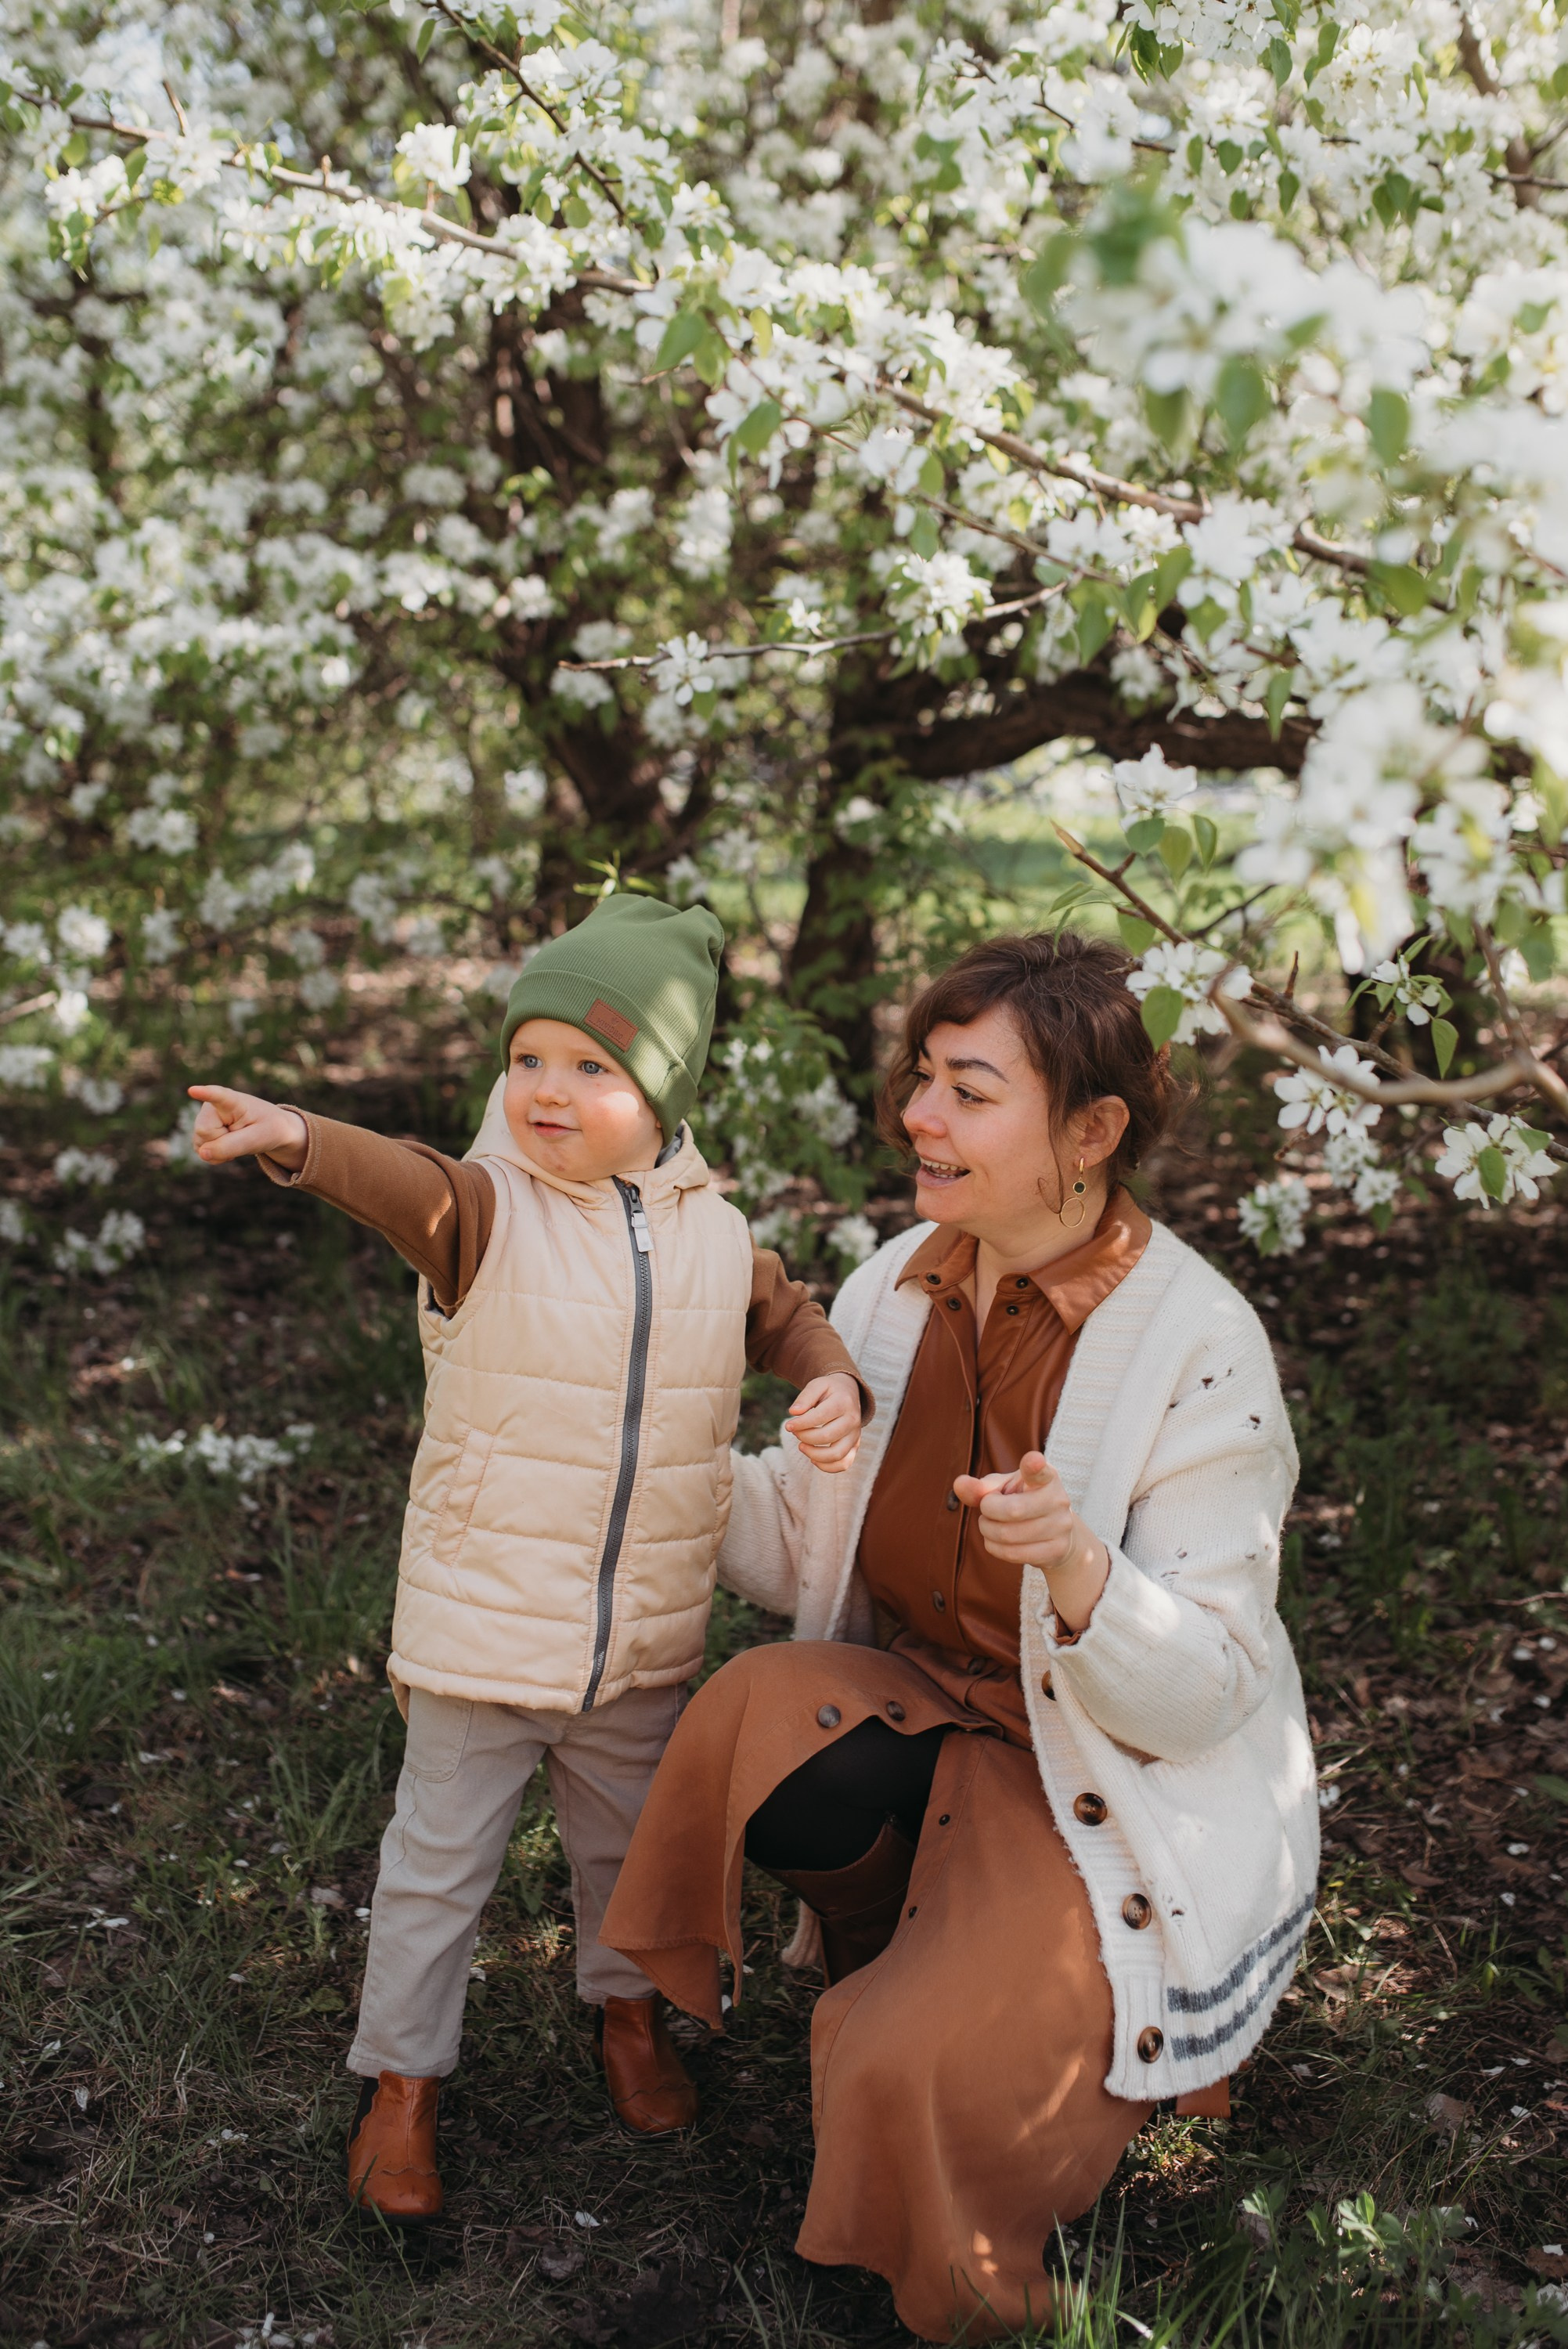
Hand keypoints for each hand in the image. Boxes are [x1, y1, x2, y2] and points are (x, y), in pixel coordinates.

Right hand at [187, 1084, 308, 1171]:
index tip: (193, 1090)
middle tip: (241, 1136)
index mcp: (233, 1101)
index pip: (217, 1096)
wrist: (268, 1128)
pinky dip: (215, 1155)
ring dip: (219, 1151)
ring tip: (236, 1139)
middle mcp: (212, 1105)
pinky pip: (200, 1151)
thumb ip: (230, 1147)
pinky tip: (227, 1145)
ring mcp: (204, 1117)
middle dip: (222, 1143)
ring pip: (200, 1144)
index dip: (205, 1094)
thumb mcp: (257, 1139)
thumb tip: (202, 1153)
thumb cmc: (267, 1129)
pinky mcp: (200, 1130)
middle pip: (204, 1132)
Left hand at [785, 1371, 862, 1474]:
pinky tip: (813, 1458)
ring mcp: (855, 1435)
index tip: (789, 1426)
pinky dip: (827, 1467)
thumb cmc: (829, 1390)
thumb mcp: (817, 1385)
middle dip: (805, 1437)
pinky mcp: (854, 1446)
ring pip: (837, 1454)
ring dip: (814, 1454)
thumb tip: (793, 1412)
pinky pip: (844, 1464)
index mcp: (843, 1402)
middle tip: (795, 1432)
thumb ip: (805, 1397)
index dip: (801, 1424)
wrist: (849, 1392)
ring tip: (802, 1446)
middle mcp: (853, 1420)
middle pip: (827, 1436)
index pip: (820, 1417)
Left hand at [951, 1450, 1108, 1631]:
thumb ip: (981, 1487)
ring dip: (988, 1531)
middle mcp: (1058, 1500)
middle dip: (988, 1512)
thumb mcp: (1004, 1489)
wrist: (1056, 1534)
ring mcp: (1060, 1527)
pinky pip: (1013, 1553)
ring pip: (1008, 1535)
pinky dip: (994, 1548)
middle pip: (1012, 1510)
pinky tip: (995, 1541)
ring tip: (989, 1525)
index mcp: (1046, 1477)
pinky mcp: (1056, 1550)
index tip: (1033, 1460)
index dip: (1035, 1465)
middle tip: (986, 1510)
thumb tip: (958, 1484)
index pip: (1041, 1471)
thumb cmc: (1023, 1503)